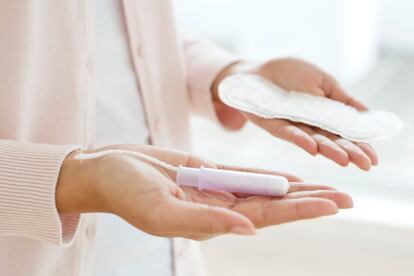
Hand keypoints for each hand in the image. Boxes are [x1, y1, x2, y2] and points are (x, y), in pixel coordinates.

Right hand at [57, 145, 352, 239]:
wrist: (109, 170)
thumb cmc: (125, 192)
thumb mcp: (159, 211)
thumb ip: (203, 222)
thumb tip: (248, 229)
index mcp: (209, 220)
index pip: (264, 217)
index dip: (299, 211)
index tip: (332, 205)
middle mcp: (218, 207)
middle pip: (273, 205)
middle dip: (309, 201)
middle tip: (346, 197)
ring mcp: (214, 189)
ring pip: (264, 190)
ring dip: (296, 189)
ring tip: (327, 187)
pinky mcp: (207, 172)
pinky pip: (245, 174)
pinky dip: (270, 176)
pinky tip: (290, 177)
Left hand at [213, 58, 377, 170]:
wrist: (257, 71)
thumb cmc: (290, 74)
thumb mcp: (323, 82)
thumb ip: (342, 100)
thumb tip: (368, 115)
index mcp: (324, 115)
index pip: (345, 133)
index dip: (359, 145)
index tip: (374, 159)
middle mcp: (310, 124)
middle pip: (332, 141)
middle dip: (349, 152)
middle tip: (365, 165)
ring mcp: (292, 126)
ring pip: (312, 140)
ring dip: (329, 150)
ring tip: (345, 160)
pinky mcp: (272, 124)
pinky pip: (287, 133)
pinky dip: (300, 139)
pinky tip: (313, 148)